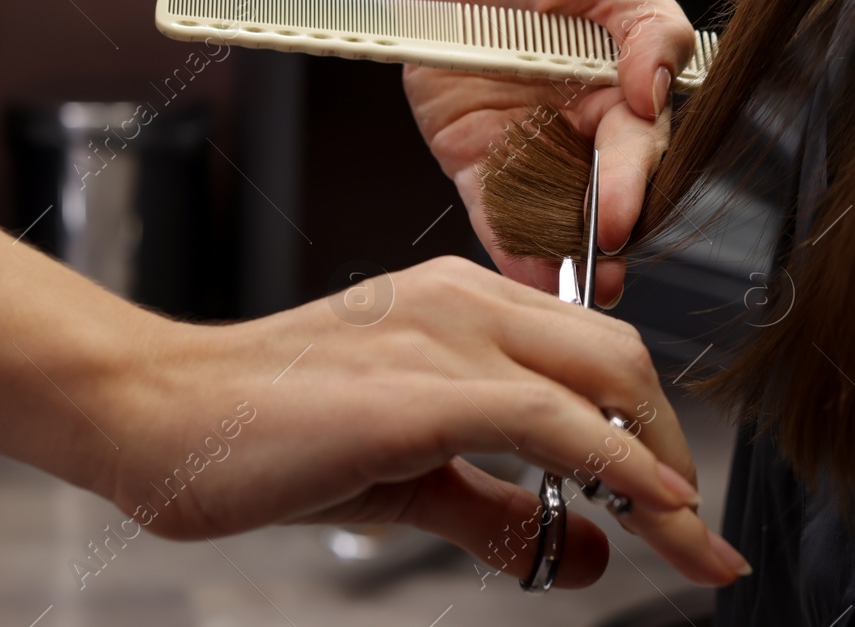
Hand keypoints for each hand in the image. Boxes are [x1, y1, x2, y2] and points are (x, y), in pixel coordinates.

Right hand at [104, 258, 747, 586]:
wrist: (161, 412)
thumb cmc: (268, 434)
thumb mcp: (410, 480)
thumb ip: (502, 513)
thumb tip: (592, 553)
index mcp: (465, 306)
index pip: (592, 359)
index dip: (650, 433)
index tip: (683, 508)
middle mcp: (469, 301)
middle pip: (620, 360)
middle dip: (672, 448)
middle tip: (692, 532)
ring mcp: (447, 333)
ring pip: (603, 381)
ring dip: (662, 469)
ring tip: (689, 542)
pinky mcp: (424, 384)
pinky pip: (550, 417)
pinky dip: (616, 462)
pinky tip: (653, 505)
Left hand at [394, 0, 695, 301]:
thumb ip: (647, 29)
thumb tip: (656, 90)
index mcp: (624, 95)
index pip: (637, 151)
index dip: (630, 187)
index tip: (621, 218)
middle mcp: (581, 133)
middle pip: (598, 198)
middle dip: (603, 242)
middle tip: (602, 277)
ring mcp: (528, 152)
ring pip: (549, 217)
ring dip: (559, 257)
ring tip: (565, 292)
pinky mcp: (473, 160)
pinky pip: (490, 209)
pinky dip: (505, 243)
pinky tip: (521, 276)